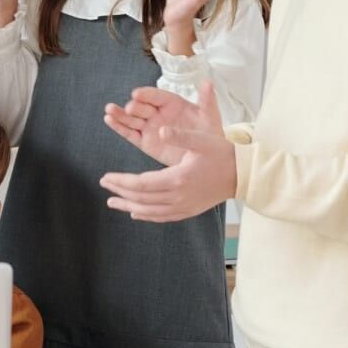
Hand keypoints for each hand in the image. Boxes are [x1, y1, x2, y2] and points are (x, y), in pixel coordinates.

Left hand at [99, 83, 236, 221]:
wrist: (243, 175)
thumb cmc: (222, 154)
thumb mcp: (202, 140)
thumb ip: (181, 136)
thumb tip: (162, 130)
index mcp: (179, 178)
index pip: (141, 183)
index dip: (121, 181)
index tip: (105, 177)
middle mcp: (179, 196)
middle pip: (142, 198)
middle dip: (120, 192)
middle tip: (104, 185)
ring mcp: (184, 206)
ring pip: (150, 211)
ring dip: (129, 206)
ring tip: (112, 202)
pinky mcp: (189, 210)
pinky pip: (163, 217)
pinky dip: (147, 215)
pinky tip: (136, 213)